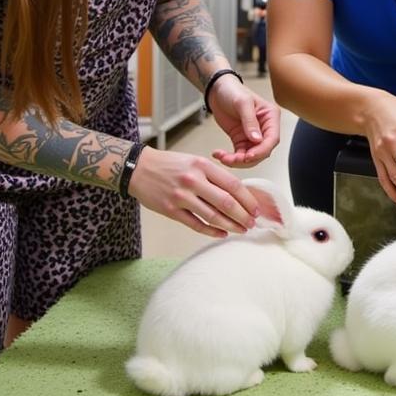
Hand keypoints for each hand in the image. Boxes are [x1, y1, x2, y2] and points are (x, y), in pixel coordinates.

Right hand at [127, 147, 259, 237]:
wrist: (139, 169)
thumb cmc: (170, 164)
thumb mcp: (195, 161)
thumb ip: (214, 175)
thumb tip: (237, 193)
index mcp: (202, 165)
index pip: (233, 184)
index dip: (248, 199)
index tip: (256, 209)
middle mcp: (193, 180)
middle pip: (226, 202)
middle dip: (243, 215)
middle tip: (252, 223)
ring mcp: (181, 197)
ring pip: (212, 216)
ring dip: (230, 225)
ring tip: (241, 230)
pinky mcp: (171, 211)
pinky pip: (195, 224)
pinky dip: (211, 231)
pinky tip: (221, 234)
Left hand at [206, 76, 281, 167]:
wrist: (217, 91)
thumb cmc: (232, 91)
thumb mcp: (242, 103)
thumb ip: (250, 121)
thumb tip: (257, 140)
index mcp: (271, 117)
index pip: (272, 139)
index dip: (262, 150)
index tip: (249, 156)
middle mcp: (264, 128)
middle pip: (262, 151)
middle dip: (247, 159)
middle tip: (232, 160)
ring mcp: (253, 136)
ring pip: (250, 156)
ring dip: (237, 161)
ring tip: (223, 157)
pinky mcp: (241, 140)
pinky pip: (239, 154)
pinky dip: (230, 158)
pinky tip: (219, 155)